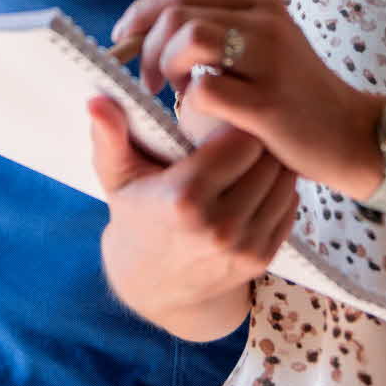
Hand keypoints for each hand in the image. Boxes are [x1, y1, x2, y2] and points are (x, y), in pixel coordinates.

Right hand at [87, 96, 296, 336]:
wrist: (155, 285)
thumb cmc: (137, 216)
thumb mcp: (117, 176)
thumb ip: (109, 135)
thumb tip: (96, 100)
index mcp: (184, 198)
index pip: (241, 140)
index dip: (235, 123)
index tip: (224, 120)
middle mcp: (219, 226)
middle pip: (267, 158)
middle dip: (256, 141)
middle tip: (241, 134)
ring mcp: (244, 246)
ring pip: (284, 182)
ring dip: (271, 165)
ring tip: (251, 158)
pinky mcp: (261, 259)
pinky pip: (289, 207)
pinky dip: (278, 191)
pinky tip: (256, 185)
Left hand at [112, 0, 384, 197]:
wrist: (350, 136)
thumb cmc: (295, 98)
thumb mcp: (265, 49)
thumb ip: (220, 32)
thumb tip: (150, 31)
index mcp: (260, 5)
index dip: (143, 13)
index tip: (124, 38)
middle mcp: (265, 23)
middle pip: (179, 13)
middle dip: (146, 45)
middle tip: (148, 79)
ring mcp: (268, 60)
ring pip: (189, 39)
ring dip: (166, 67)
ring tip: (175, 92)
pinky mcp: (266, 103)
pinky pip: (204, 90)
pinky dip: (189, 103)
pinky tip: (198, 117)